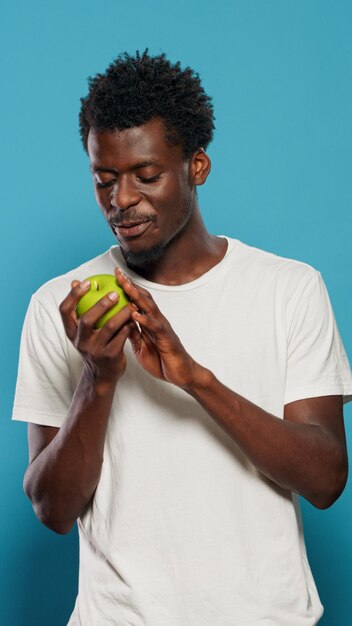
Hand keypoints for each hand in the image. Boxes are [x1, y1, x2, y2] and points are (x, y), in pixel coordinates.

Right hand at [59, 279, 132, 383]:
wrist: (102, 375)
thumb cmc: (94, 345)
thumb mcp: (83, 331)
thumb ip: (80, 308)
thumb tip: (75, 282)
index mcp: (72, 332)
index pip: (64, 310)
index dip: (73, 295)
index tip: (84, 282)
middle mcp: (81, 341)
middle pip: (86, 319)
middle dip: (101, 304)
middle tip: (114, 293)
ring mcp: (95, 350)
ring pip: (109, 327)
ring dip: (121, 313)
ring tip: (131, 303)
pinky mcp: (110, 356)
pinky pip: (121, 337)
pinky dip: (128, 325)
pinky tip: (135, 317)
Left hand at [115, 268, 197, 388]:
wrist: (181, 374)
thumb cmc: (162, 360)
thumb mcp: (141, 346)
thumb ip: (133, 333)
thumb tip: (121, 323)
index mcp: (149, 322)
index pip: (137, 301)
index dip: (126, 289)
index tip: (114, 277)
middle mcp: (156, 321)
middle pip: (142, 298)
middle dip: (130, 285)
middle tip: (118, 273)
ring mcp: (162, 328)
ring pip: (149, 308)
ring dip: (137, 296)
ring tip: (125, 286)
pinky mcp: (166, 338)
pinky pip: (155, 327)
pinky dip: (145, 320)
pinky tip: (135, 315)